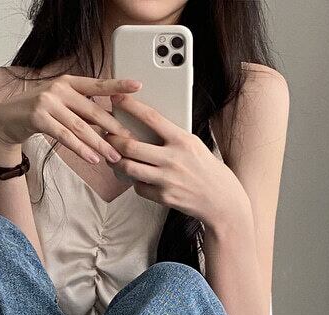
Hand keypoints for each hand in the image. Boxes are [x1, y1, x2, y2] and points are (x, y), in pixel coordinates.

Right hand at [0, 75, 141, 164]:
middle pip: (92, 111)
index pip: (97, 84)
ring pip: (80, 127)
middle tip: (128, 141)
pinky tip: (92, 158)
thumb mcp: (60, 103)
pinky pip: (65, 136)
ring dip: (98, 143)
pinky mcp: (38, 118)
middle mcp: (59, 89)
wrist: (6, 118)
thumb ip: (80, 107)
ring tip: (112, 156)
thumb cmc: (37, 112)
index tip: (137, 86)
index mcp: (68, 82)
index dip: (118, 85)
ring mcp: (48, 102)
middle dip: (112, 128)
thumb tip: (107, 121)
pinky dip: (80, 149)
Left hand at [105, 94, 251, 229]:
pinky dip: (134, 182)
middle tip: (106, 136)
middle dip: (113, 140)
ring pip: (128, 168)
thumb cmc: (207, 170)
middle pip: (131, 146)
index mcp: (183, 140)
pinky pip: (138, 187)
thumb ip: (172, 138)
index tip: (116, 98)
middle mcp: (173, 158)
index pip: (151, 117)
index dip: (130, 106)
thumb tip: (146, 128)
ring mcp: (167, 179)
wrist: (221, 201)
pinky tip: (136, 178)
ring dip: (116, 162)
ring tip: (113, 157)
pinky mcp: (163, 197)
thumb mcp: (194, 146)